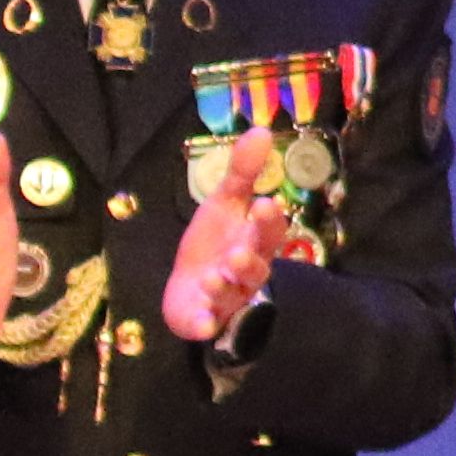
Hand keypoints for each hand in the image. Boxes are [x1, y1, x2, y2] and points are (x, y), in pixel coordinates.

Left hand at [159, 133, 283, 345]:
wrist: (187, 286)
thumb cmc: (214, 243)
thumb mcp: (224, 204)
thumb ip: (242, 174)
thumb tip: (261, 130)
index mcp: (255, 242)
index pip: (268, 232)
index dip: (268, 221)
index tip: (266, 204)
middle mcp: (247, 273)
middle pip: (256, 267)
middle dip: (250, 260)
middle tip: (240, 250)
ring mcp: (227, 299)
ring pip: (232, 296)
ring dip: (223, 287)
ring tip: (212, 277)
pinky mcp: (205, 320)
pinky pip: (208, 325)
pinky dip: (205, 324)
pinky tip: (200, 324)